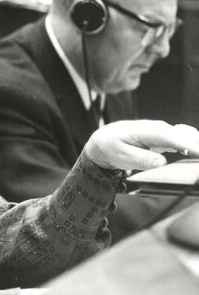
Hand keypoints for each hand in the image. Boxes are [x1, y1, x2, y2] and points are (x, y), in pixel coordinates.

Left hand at [83, 120, 198, 171]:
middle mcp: (157, 128)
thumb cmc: (112, 147)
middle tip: (198, 166)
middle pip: (184, 135)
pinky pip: (183, 140)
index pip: (171, 137)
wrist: (104, 140)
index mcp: (145, 131)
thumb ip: (142, 159)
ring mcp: (163, 131)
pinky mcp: (166, 137)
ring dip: (196, 145)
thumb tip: (162, 163)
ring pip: (186, 136)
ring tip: (197, 162)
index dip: (188, 145)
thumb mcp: (122, 156)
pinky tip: (196, 155)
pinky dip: (193, 146)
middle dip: (197, 145)